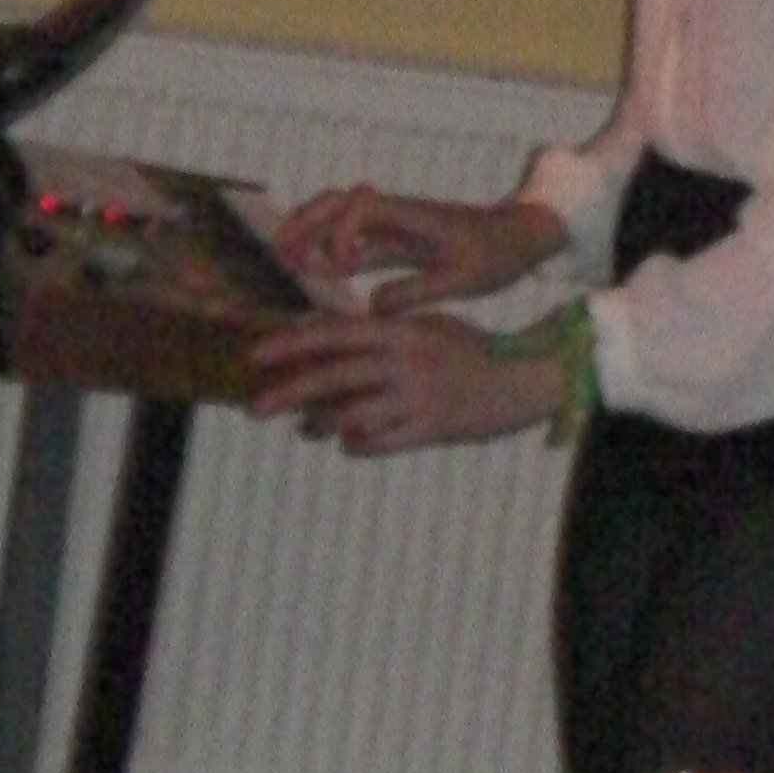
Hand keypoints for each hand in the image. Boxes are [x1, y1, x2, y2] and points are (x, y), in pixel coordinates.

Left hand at [245, 309, 562, 453]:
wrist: (519, 382)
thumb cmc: (466, 351)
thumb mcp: (424, 327)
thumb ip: (377, 330)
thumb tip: (319, 331)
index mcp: (399, 332)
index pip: (333, 334)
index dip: (290, 344)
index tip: (255, 355)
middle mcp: (404, 363)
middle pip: (332, 378)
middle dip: (288, 392)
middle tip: (254, 407)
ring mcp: (416, 398)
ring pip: (348, 416)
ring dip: (320, 425)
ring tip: (307, 428)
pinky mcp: (428, 429)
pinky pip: (375, 443)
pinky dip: (355, 444)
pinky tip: (351, 441)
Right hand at [270, 186, 561, 312]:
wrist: (520, 236)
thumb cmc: (497, 256)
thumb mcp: (463, 280)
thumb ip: (418, 292)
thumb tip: (371, 307)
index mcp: (416, 216)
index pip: (365, 206)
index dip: (344, 233)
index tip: (342, 266)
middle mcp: (399, 213)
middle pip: (340, 202)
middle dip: (307, 221)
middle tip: (280, 251)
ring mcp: (396, 223)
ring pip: (342, 216)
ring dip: (313, 231)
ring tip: (288, 259)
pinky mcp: (398, 238)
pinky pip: (356, 237)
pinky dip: (332, 247)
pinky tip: (318, 270)